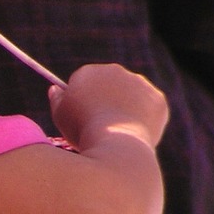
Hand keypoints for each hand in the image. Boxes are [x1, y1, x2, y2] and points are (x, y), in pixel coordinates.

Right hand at [48, 63, 167, 149]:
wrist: (115, 143)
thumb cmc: (82, 132)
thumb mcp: (60, 116)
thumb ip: (57, 99)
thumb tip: (56, 89)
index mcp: (88, 72)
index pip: (84, 83)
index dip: (82, 102)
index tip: (82, 118)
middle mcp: (115, 70)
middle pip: (109, 86)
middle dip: (106, 101)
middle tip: (100, 127)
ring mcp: (140, 83)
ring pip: (131, 96)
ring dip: (126, 110)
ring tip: (117, 135)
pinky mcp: (157, 99)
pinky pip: (149, 110)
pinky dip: (144, 121)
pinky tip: (134, 135)